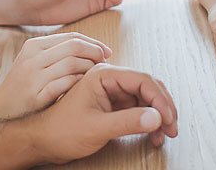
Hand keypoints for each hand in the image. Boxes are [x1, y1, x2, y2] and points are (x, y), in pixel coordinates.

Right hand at [0, 33, 110, 119]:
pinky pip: (65, 84)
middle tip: (105, 63)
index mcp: (34, 45)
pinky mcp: (35, 96)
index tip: (106, 52)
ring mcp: (33, 77)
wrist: (0, 108)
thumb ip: (58, 51)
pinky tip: (85, 87)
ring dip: (90, 69)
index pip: (72, 37)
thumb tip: (93, 46)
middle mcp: (32, 58)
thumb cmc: (25, 83)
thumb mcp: (36, 60)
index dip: (94, 42)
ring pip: (72, 64)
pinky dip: (79, 83)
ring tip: (96, 76)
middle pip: (74, 47)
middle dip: (95, 53)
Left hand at [27, 64, 177, 164]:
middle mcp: (110, 79)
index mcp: (103, 74)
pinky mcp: (113, 104)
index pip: (142, 80)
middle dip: (163, 108)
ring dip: (158, 116)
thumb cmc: (61, 131)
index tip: (167, 120)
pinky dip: (149, 121)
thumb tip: (157, 118)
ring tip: (164, 135)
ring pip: (146, 99)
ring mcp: (112, 92)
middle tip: (172, 129)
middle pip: (148, 87)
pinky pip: (139, 109)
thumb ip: (128, 122)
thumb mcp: (97, 128)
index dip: (160, 100)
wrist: (43, 141)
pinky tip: (153, 135)